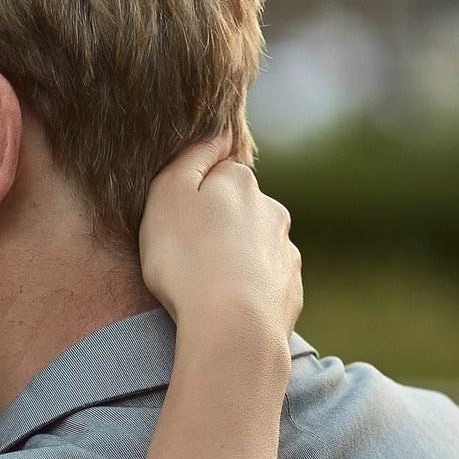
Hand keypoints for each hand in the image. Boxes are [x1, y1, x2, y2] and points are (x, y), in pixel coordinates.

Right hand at [138, 134, 300, 346]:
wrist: (232, 327)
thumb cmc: (187, 259)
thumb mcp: (167, 195)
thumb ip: (191, 156)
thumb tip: (219, 130)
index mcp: (240, 183)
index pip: (217, 172)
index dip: (193, 192)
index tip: (174, 217)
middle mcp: (271, 210)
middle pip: (239, 208)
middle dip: (219, 224)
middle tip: (186, 253)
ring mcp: (285, 251)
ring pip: (256, 245)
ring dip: (236, 257)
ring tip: (205, 285)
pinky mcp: (291, 290)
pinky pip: (265, 282)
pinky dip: (249, 288)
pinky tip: (227, 306)